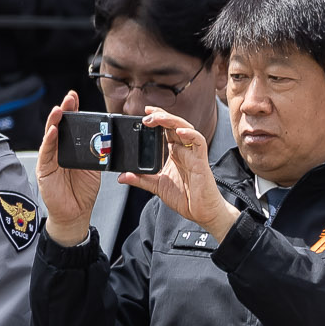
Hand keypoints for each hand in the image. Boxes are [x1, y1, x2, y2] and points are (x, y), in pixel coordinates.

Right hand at [34, 92, 104, 245]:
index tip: (75, 98)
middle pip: (59, 126)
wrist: (75, 213)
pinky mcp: (44, 169)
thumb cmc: (83, 190)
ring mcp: (49, 159)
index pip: (71, 126)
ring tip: (60, 110)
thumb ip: (97, 153)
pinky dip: (49, 141)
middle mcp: (58, 150)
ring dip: (54, 122)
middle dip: (64, 111)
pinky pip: (46, 152)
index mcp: (71, 148)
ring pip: (50, 136)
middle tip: (69, 98)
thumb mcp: (95, 168)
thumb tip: (106, 139)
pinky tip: (53, 131)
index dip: (72, 111)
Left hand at [123, 111, 238, 238]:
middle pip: (175, 125)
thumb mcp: (157, 186)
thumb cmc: (186, 198)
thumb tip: (122, 176)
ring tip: (158, 118)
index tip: (144, 113)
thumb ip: (140, 179)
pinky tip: (180, 132)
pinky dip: (191, 135)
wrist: (202, 213)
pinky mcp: (201, 162)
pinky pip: (199, 143)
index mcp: (175, 154)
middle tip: (146, 114)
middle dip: (161, 116)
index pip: (166, 130)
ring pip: (186, 129)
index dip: (157, 118)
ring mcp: (193, 155)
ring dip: (172, 121)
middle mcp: (184, 151)